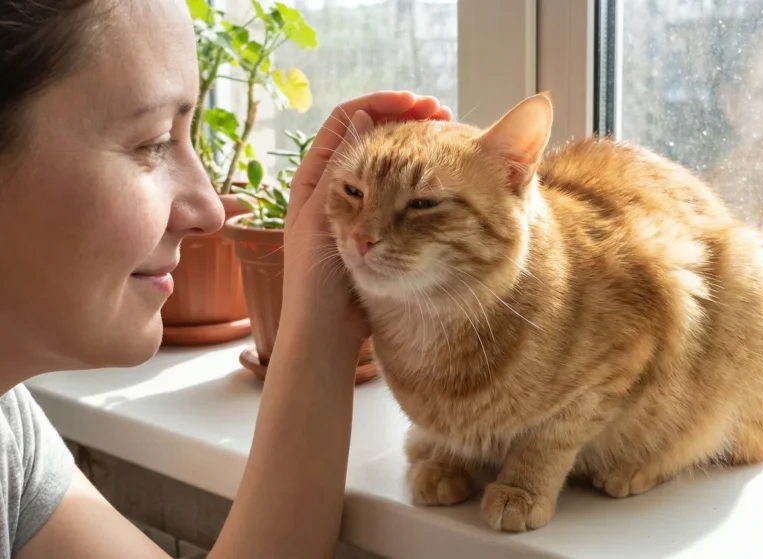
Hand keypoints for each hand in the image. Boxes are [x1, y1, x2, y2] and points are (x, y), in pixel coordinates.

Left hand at [281, 91, 451, 340]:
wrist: (325, 332)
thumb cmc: (313, 280)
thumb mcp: (322, 217)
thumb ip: (341, 170)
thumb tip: (361, 118)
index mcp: (314, 176)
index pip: (347, 119)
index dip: (382, 105)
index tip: (417, 105)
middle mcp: (335, 185)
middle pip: (373, 136)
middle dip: (408, 121)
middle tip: (444, 118)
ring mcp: (360, 206)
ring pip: (390, 162)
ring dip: (417, 147)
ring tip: (449, 140)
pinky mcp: (378, 229)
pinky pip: (401, 192)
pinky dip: (421, 179)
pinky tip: (444, 178)